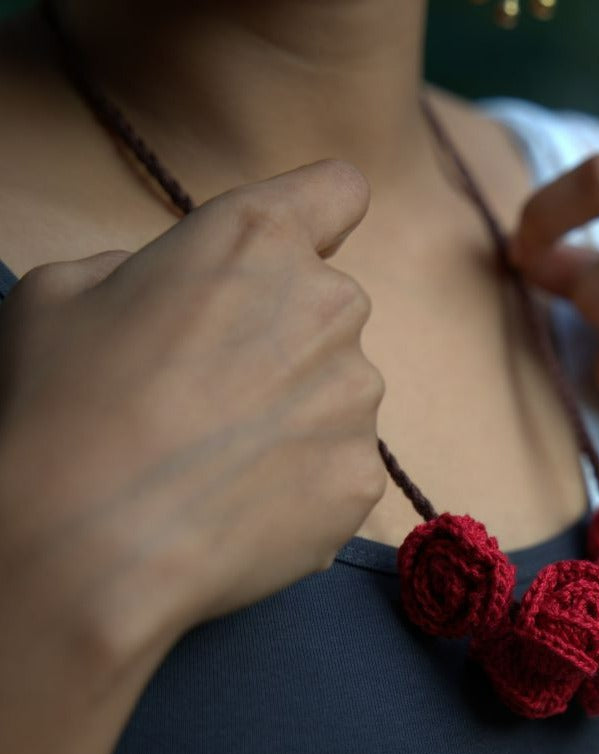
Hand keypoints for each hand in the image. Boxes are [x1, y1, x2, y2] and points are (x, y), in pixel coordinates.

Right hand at [0, 160, 384, 671]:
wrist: (90, 543)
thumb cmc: (65, 405)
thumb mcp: (63, 294)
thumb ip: (142, 271)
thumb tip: (173, 294)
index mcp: (259, 239)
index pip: (337, 192)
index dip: (318, 217)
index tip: (297, 248)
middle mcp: (330, 307)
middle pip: (328, 309)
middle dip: (286, 338)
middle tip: (215, 392)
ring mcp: (357, 398)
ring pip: (338, 394)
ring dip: (298, 415)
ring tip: (222, 461)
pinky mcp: (363, 477)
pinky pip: (340, 467)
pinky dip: (305, 484)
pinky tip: (245, 507)